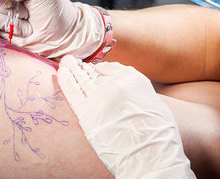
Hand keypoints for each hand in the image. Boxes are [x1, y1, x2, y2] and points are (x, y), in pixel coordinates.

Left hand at [57, 56, 195, 178]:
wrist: (149, 157)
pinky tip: (61, 72)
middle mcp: (115, 84)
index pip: (111, 68)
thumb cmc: (158, 137)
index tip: (94, 69)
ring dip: (73, 70)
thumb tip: (130, 95)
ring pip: (82, 80)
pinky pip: (72, 92)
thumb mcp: (156, 106)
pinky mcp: (86, 112)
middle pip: (94, 73)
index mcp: (134, 80)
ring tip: (66, 62)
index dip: (100, 69)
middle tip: (75, 62)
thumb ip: (139, 95)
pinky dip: (65, 81)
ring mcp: (99, 97)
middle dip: (84, 68)